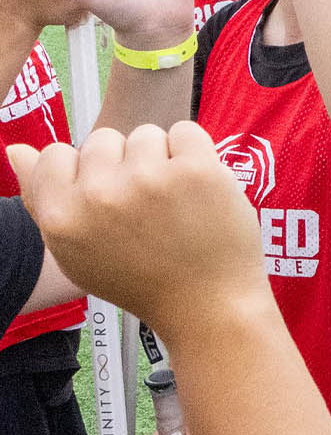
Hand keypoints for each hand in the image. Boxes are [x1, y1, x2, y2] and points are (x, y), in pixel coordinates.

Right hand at [7, 123, 268, 334]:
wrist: (206, 304)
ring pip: (146, 134)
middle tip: (146, 208)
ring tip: (173, 200)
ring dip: (161, 158)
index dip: (85, 172)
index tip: (109, 200)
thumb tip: (16, 150)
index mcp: (60, 215)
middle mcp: (99, 195)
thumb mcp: (74, 250)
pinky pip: (186, 130)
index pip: (55, 153)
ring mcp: (148, 179)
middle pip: (103, 139)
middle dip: (124, 164)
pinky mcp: (196, 170)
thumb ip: (41, 198)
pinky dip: (196, 153)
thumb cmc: (139, 278)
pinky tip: (198, 189)